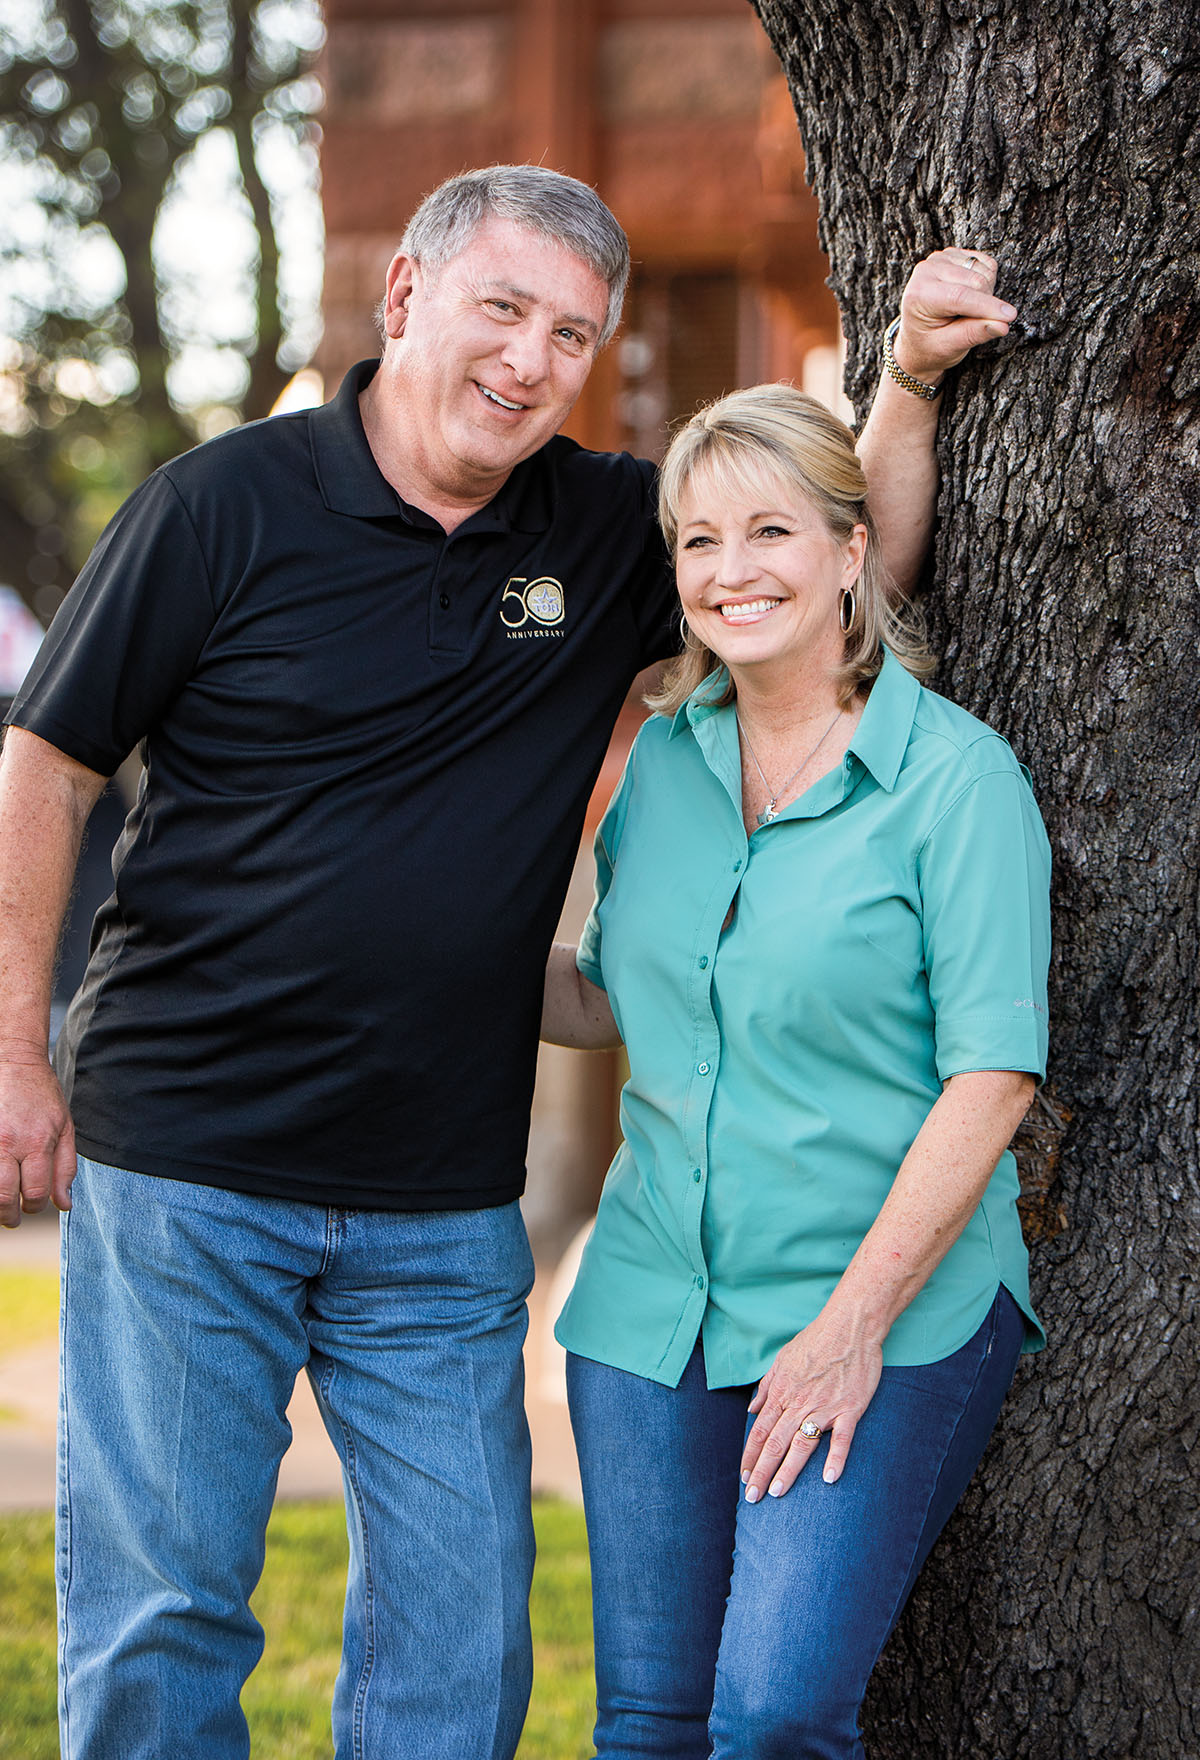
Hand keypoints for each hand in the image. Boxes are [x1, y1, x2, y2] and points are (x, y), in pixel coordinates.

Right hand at [0, 1042, 75, 1226]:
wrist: (14, 1061)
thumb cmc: (41, 1095)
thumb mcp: (64, 1127)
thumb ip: (65, 1167)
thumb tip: (65, 1204)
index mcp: (37, 1142)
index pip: (34, 1192)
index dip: (34, 1207)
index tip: (31, 1207)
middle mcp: (9, 1142)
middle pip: (4, 1195)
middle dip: (8, 1214)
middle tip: (11, 1218)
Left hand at [740, 1314, 882, 1499]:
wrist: (849, 1326)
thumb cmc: (816, 1341)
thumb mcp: (782, 1358)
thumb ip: (767, 1386)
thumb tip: (751, 1409)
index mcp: (782, 1392)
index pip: (760, 1430)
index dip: (750, 1455)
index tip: (744, 1477)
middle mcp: (800, 1403)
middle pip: (776, 1443)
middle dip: (762, 1472)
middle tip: (753, 1497)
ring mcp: (825, 1407)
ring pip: (802, 1444)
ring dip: (788, 1470)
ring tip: (777, 1492)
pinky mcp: (850, 1409)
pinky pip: (842, 1438)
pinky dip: (835, 1458)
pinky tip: (828, 1478)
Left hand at [892, 248, 1015, 383]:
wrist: (918, 338)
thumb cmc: (930, 345)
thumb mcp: (948, 347)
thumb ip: (974, 334)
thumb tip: (1002, 325)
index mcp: (918, 295)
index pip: (960, 296)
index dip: (988, 307)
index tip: (1010, 317)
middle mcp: (927, 270)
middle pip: (977, 282)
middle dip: (986, 305)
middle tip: (973, 323)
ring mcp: (940, 258)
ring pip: (985, 272)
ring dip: (987, 294)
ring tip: (967, 311)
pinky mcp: (954, 254)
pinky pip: (987, 264)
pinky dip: (988, 282)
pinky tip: (971, 296)